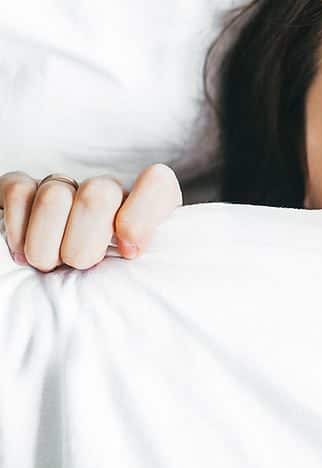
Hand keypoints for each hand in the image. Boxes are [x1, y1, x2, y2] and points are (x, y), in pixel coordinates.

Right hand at [0, 164, 181, 271]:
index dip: (142, 215)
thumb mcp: (137, 276)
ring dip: (47, 244)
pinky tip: (22, 253)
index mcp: (145, 207)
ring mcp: (65, 186)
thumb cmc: (109, 281)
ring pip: (54, 196)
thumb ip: (147, 264)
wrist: (61, 283)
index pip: (157, 184)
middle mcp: (106, 191)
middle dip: (84, 243)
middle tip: (80, 266)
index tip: (129, 252)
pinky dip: (18, 229)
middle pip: (98, 194)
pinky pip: (18, 192)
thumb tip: (132, 252)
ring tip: (50, 265)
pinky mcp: (24, 190)